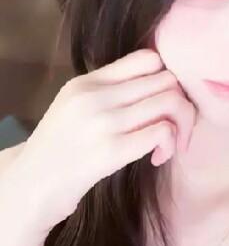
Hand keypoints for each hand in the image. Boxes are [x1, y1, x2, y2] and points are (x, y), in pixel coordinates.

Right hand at [0, 48, 195, 236]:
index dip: (167, 76)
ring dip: (182, 124)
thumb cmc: (60, 148)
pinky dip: (170, 143)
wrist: (29, 187)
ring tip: (169, 144)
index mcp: (88, 82)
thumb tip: (161, 81)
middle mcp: (96, 95)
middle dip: (182, 101)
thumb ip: (111, 89)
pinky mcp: (111, 151)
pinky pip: (162, 131)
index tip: (165, 99)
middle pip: (166, 79)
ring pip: (170, 101)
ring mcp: (103, 122)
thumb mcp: (76, 105)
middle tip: (176, 125)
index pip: (148, 58)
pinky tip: (158, 157)